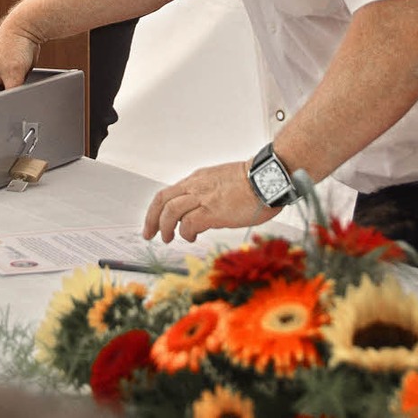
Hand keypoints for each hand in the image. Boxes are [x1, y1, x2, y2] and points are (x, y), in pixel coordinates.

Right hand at [0, 19, 40, 100]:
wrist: (27, 30)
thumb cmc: (14, 44)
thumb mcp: (13, 74)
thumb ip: (12, 93)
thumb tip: (14, 107)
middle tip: (5, 112)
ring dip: (6, 100)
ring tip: (13, 101)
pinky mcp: (9, 78)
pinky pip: (10, 92)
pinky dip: (14, 95)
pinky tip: (19, 95)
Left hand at [143, 160, 277, 242]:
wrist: (267, 178)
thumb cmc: (253, 182)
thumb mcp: (223, 183)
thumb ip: (209, 194)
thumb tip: (203, 213)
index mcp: (198, 179)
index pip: (168, 193)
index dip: (157, 209)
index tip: (154, 221)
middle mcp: (196, 185)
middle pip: (162, 201)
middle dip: (152, 219)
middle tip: (150, 233)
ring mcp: (203, 197)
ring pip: (170, 212)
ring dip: (165, 228)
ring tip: (168, 238)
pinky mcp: (212, 210)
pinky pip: (188, 223)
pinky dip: (186, 233)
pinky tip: (191, 237)